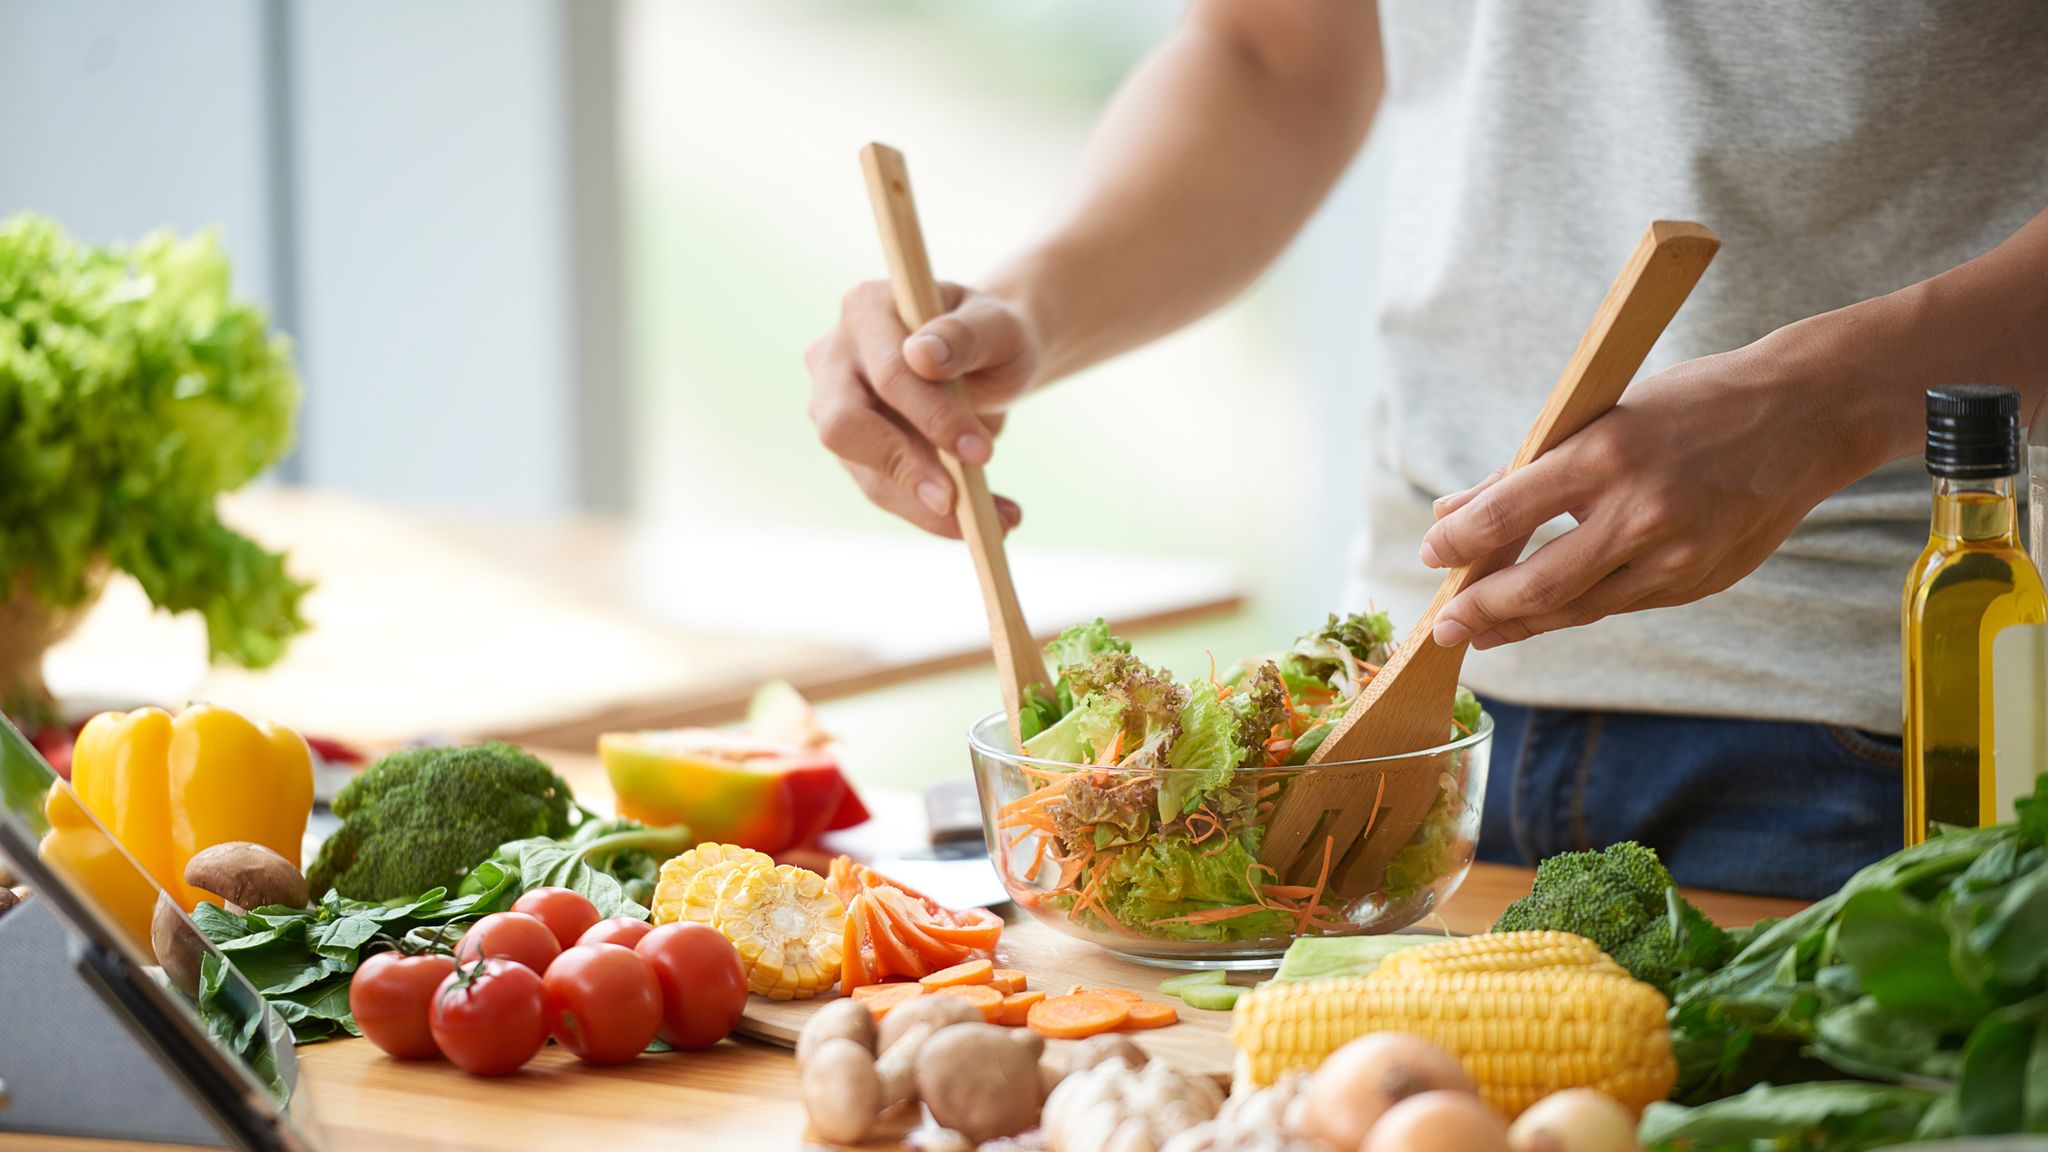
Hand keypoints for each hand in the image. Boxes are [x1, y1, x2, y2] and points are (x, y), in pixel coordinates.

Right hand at [805, 280, 1039, 536]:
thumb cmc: (993, 335)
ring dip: (927, 507)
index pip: (888, 372)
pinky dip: (932, 513)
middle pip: (844, 425)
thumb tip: (922, 357)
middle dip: (906, 469)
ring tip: (996, 521)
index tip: (982, 453)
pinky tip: (987, 518)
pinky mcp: (852, 450)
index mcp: (867, 308)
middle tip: (959, 503)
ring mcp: (834, 405)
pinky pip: (884, 490)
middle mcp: (835, 355)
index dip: (932, 416)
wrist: (990, 358)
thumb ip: (966, 336)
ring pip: (864, 471)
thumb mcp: (999, 326)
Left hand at [1418, 338, 1880, 648]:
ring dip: (1520, 625)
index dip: (1457, 544)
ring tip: (1479, 631)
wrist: (1809, 415)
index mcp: (1607, 455)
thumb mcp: (1601, 414)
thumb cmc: (1694, 403)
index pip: (1506, 514)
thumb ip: (1525, 470)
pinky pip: (1621, 605)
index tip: (1431, 554)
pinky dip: (1575, 610)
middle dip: (1479, 611)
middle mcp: (1641, 513)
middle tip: (1441, 627)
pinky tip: (1542, 614)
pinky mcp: (1700, 582)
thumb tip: (1451, 511)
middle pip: (1537, 586)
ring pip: (1578, 609)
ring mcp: (1676, 556)